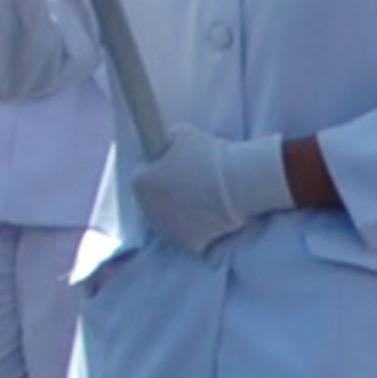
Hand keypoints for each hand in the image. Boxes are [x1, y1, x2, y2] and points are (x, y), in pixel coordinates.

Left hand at [130, 129, 295, 255]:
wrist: (237, 181)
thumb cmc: (209, 153)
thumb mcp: (179, 134)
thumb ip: (161, 142)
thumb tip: (156, 143)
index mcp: (139, 182)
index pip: (143, 173)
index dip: (158, 167)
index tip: (174, 164)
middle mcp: (146, 209)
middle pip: (152, 199)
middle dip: (165, 191)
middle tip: (188, 182)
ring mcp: (166, 229)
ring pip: (167, 219)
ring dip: (177, 210)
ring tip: (199, 198)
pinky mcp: (187, 244)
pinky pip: (186, 234)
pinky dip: (195, 228)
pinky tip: (207, 215)